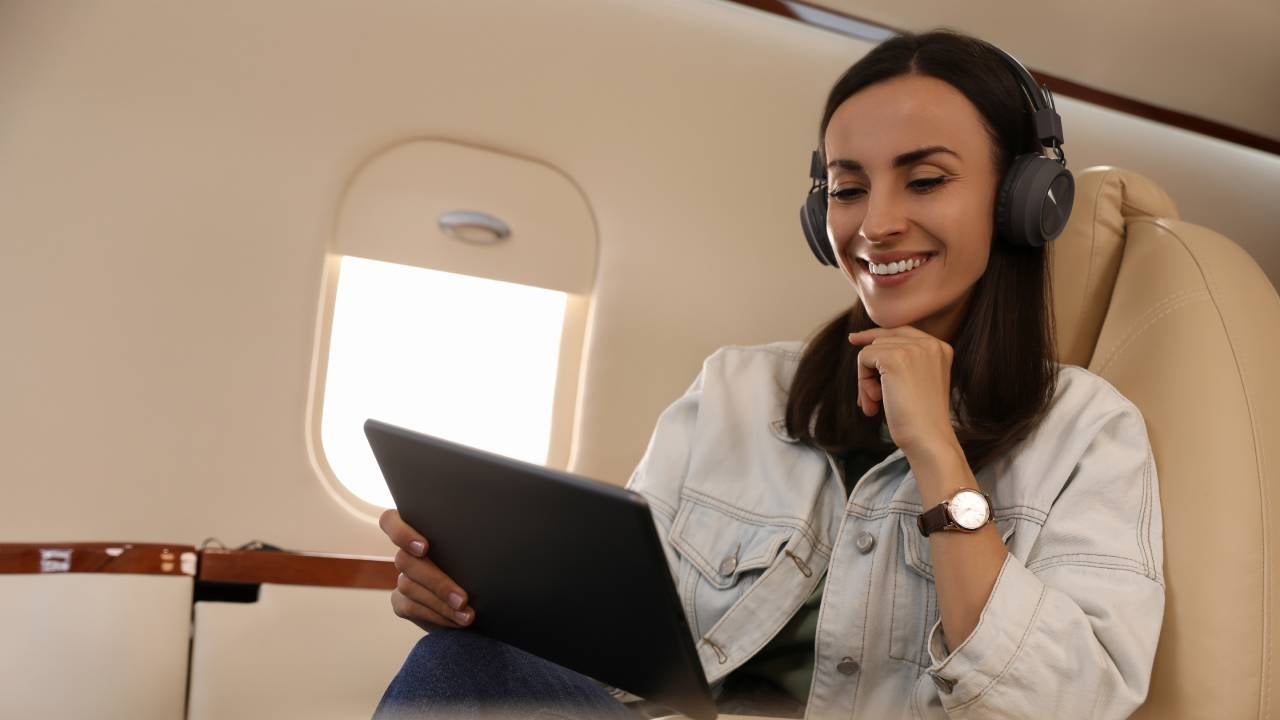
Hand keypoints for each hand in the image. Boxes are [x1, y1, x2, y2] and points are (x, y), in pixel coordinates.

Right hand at [379, 508, 474, 631]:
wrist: (480, 594)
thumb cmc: (480, 562)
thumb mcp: (473, 547)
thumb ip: (466, 540)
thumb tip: (483, 539)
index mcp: (420, 529)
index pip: (390, 521)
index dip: (401, 533)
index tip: (424, 548)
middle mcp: (406, 552)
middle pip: (405, 560)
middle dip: (437, 582)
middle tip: (463, 599)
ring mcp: (402, 577)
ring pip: (409, 586)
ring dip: (441, 603)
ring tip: (467, 615)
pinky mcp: (401, 601)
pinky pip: (411, 607)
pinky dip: (436, 616)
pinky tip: (457, 622)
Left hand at [847, 325, 956, 457]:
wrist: (928, 439)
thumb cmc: (920, 420)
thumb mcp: (916, 383)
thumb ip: (900, 362)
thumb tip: (863, 347)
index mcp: (940, 348)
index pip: (901, 331)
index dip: (875, 335)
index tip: (854, 339)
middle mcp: (931, 343)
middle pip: (882, 340)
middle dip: (870, 370)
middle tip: (871, 400)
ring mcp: (914, 349)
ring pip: (871, 351)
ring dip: (866, 381)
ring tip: (876, 405)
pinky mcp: (895, 358)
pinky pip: (863, 358)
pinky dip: (863, 382)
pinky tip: (876, 402)